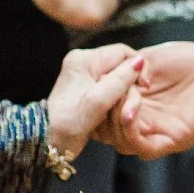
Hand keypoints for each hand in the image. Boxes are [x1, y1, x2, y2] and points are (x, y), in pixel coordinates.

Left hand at [47, 44, 146, 158]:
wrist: (49, 141)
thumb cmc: (70, 122)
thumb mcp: (99, 101)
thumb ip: (121, 79)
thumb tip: (140, 61)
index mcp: (84, 59)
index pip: (122, 52)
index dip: (137, 67)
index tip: (144, 87)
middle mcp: (83, 61)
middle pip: (120, 64)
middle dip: (130, 83)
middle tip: (132, 103)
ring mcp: (84, 74)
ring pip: (117, 76)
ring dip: (124, 92)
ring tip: (123, 110)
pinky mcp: (86, 87)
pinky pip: (110, 86)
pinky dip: (117, 97)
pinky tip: (116, 110)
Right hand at [97, 41, 193, 157]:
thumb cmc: (184, 60)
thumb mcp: (146, 60)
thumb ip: (124, 71)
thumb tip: (103, 80)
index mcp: (133, 104)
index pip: (101, 115)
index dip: (92, 103)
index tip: (90, 84)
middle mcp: (142, 123)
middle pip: (107, 132)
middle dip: (102, 110)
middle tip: (109, 88)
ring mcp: (156, 134)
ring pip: (121, 142)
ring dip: (116, 119)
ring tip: (124, 97)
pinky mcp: (172, 140)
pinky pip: (143, 147)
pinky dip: (130, 132)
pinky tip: (129, 112)